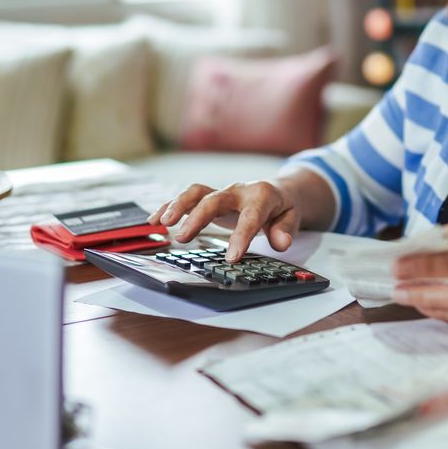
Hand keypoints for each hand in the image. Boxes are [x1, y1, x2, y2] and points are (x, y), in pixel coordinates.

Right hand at [146, 181, 301, 262]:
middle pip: (214, 199)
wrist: (277, 190)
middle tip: (183, 238)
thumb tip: (281, 243)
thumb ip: (285, 230)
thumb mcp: (292, 218)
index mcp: (260, 196)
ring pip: (196, 193)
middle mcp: (237, 191)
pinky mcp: (209, 197)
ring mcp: (221, 192)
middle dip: (197, 218)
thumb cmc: (282, 207)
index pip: (250, 217)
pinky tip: (154, 220)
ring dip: (177, 206)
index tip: (232, 258)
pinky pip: (186, 199)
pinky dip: (169, 207)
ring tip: (162, 223)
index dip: (241, 237)